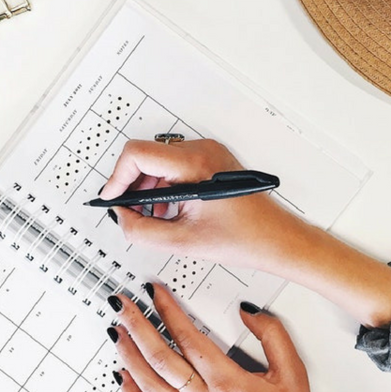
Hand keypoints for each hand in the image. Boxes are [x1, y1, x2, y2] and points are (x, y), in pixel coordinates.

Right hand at [101, 139, 390, 328]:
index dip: (117, 178)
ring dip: (148, 188)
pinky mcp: (212, 160)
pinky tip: (169, 211)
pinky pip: (175, 166)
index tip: (112, 199)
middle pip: (146, 155)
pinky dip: (165, 186)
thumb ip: (141, 230)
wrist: (278, 240)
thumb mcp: (183, 241)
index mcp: (194, 164)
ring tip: (153, 216)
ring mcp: (209, 153)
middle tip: (129, 212)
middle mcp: (202, 150)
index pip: (137, 154)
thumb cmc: (246, 239)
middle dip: (132, 185)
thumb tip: (120, 218)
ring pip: (159, 161)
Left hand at [107, 283, 315, 391]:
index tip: (155, 293)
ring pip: (148, 383)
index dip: (167, 311)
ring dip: (129, 354)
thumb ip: (274, 337)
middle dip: (137, 325)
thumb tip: (250, 312)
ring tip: (117, 331)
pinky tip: (122, 377)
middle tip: (122, 304)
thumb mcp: (294, 376)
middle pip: (160, 357)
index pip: (187, 338)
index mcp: (228, 383)